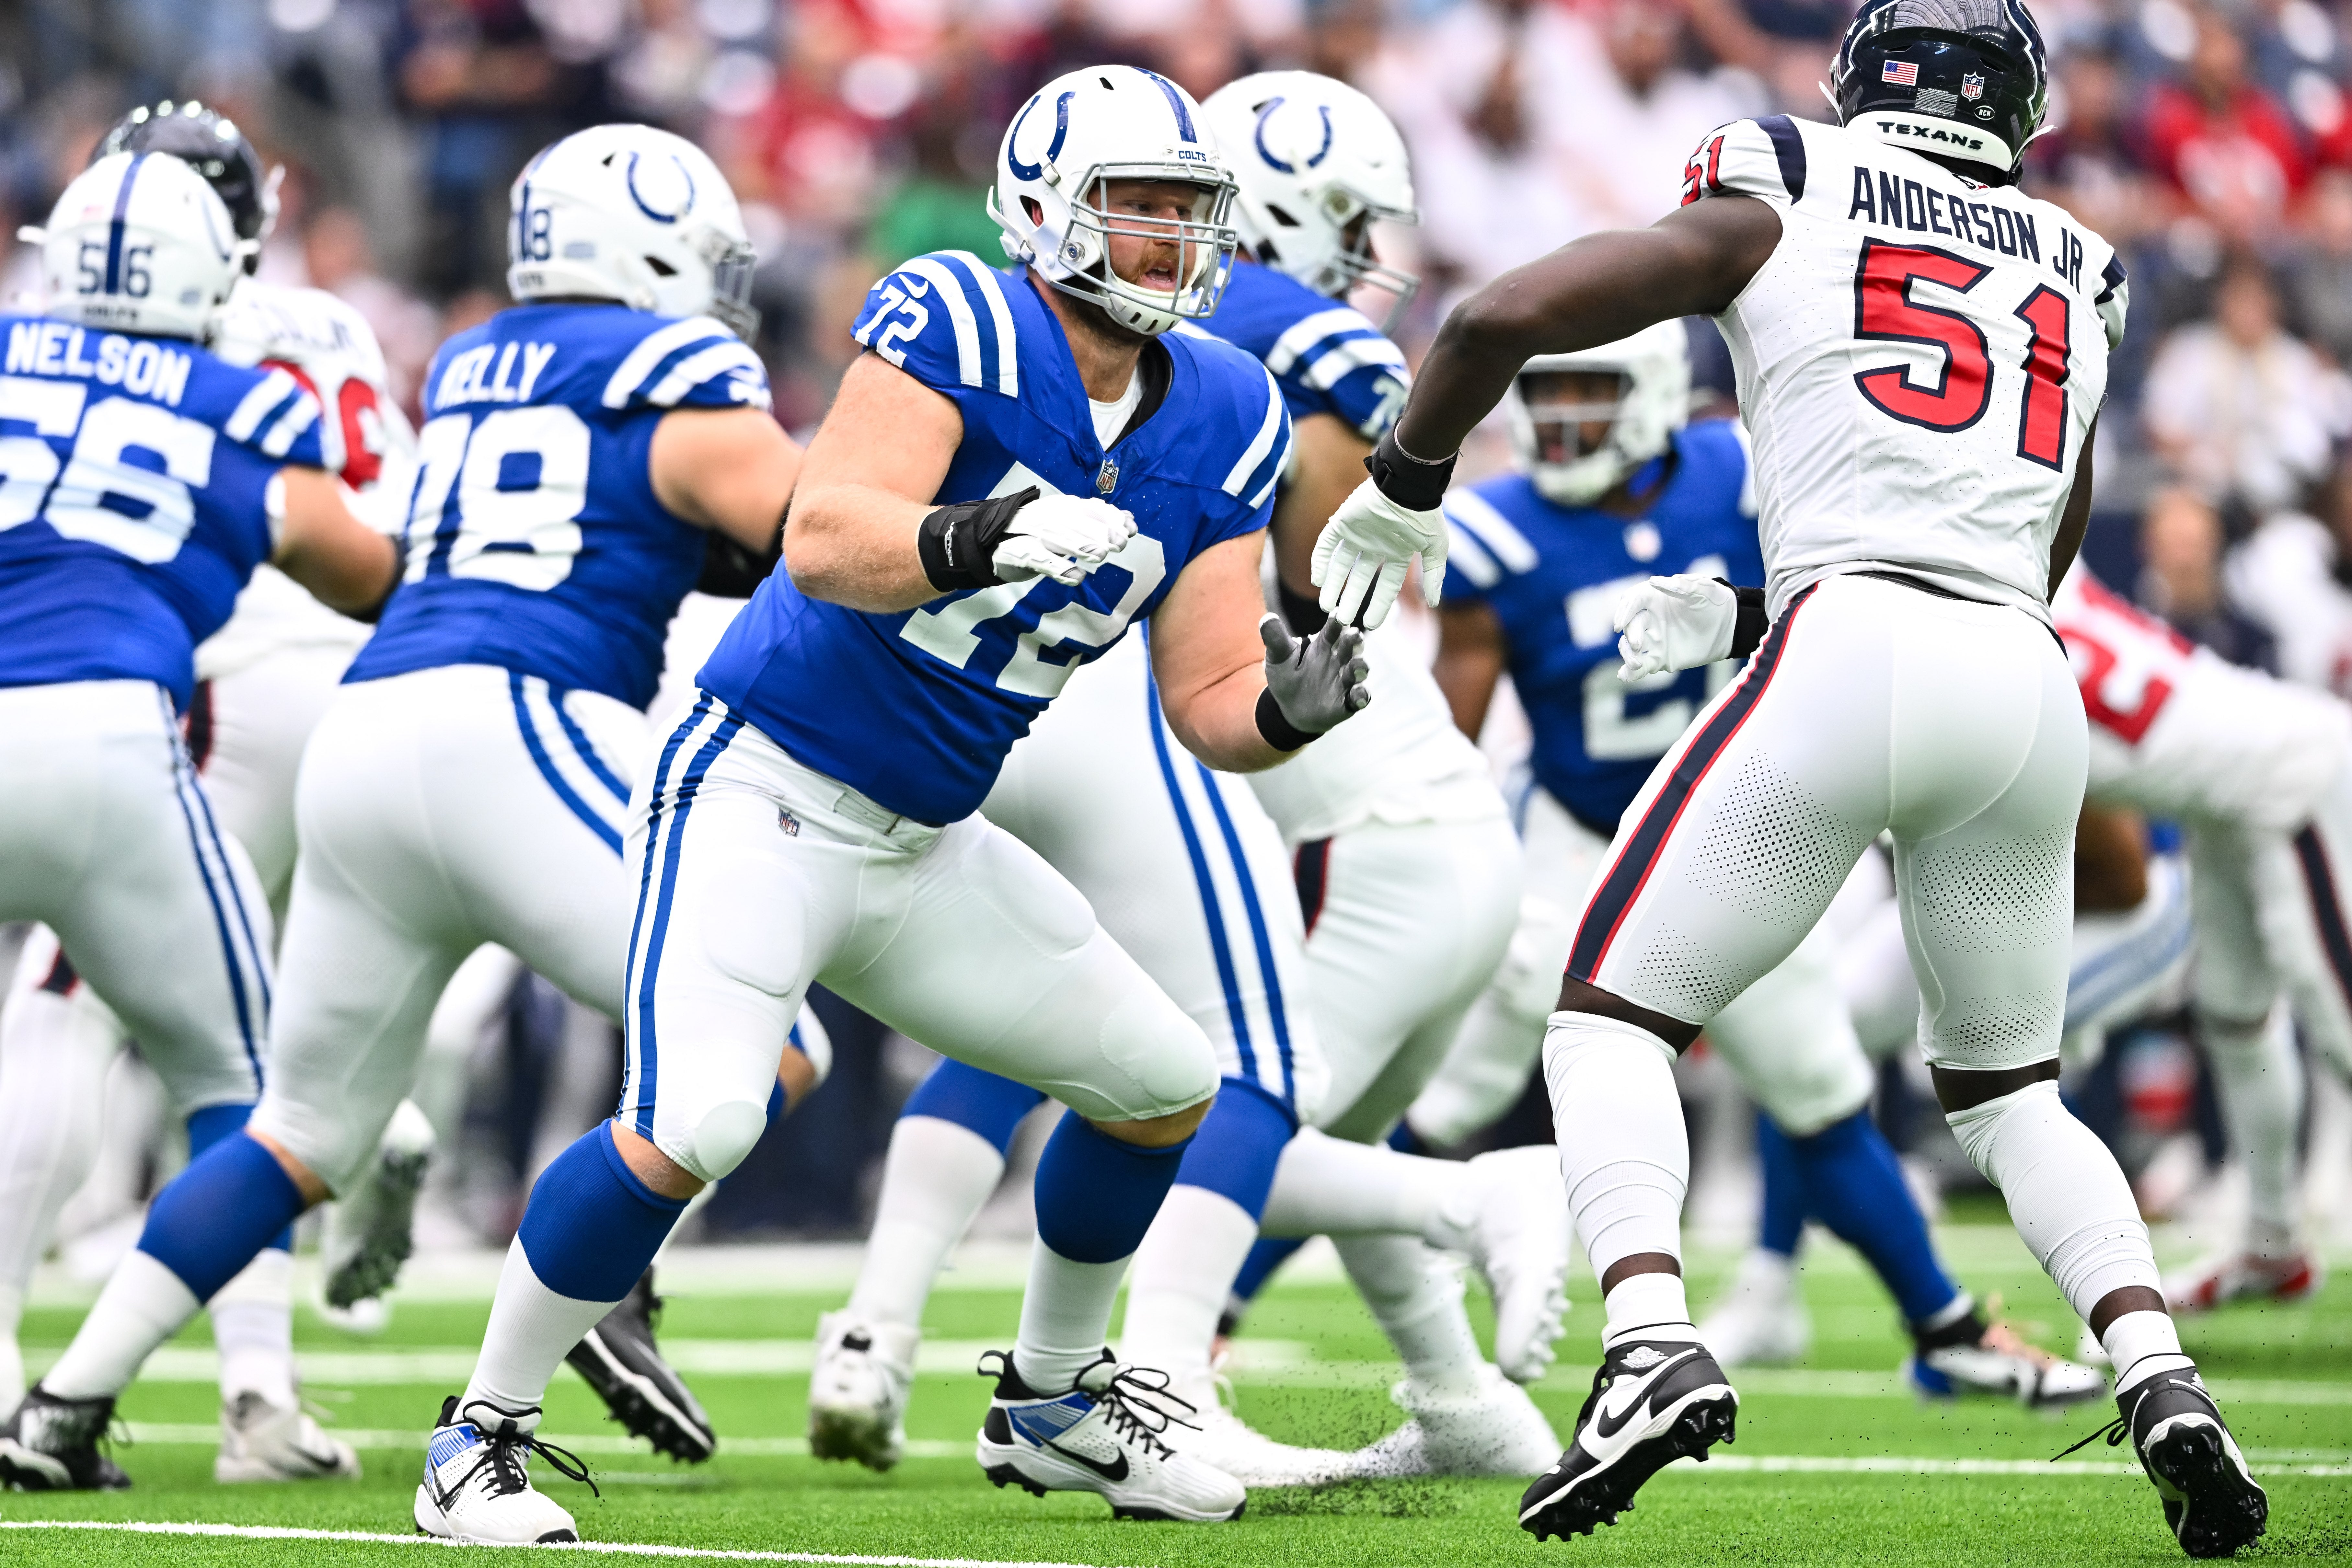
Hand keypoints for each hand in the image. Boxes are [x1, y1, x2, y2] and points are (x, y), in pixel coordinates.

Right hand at [993, 494, 1137, 585]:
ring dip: (1080, 546)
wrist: (988, 542)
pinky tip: (1075, 578)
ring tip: (1100, 556)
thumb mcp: (1065, 526)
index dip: (1110, 517)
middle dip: (1099, 531)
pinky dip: (1057, 568)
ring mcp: (1028, 533)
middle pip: (1074, 522)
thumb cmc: (1034, 536)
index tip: (1131, 527)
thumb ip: (1094, 521)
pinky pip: (1038, 560)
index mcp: (1057, 507)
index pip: (1086, 508)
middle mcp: (1044, 515)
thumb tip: (1128, 518)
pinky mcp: (1015, 553)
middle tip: (1121, 543)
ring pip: (1056, 537)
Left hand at [1259, 613, 1369, 742]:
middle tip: (1354, 634)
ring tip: (1357, 666)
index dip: (1335, 622)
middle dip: (1353, 640)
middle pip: (1350, 646)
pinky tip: (1358, 694)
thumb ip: (1276, 640)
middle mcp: (1338, 660)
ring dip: (1360, 667)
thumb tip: (1267, 618)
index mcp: (1322, 646)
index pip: (1331, 630)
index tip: (1337, 614)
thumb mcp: (1278, 659)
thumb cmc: (1287, 679)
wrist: (1291, 711)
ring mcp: (1345, 680)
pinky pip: (1360, 697)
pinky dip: (1361, 695)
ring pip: (1358, 670)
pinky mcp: (1348, 701)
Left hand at [1311, 478, 1446, 629]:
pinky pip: (1326, 544)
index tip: (1370, 624)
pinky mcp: (1342, 522)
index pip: (1386, 585)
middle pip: (1359, 579)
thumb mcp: (1437, 547)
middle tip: (1342, 621)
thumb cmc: (1424, 515)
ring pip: (1341, 565)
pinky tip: (1316, 579)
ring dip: (1332, 585)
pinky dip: (1320, 561)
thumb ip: (1434, 575)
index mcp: (1396, 552)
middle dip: (1351, 599)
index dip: (1378, 605)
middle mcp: (1375, 545)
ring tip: (1325, 606)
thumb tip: (1434, 604)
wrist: (1407, 484)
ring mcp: (1357, 534)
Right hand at [1613, 574, 1736, 681]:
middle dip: (1631, 635)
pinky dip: (1630, 672)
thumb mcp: (1704, 590)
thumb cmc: (1715, 602)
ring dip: (1627, 654)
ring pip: (1630, 646)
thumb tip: (1654, 580)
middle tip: (1638, 644)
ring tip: (1635, 664)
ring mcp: (1653, 639)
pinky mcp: (1659, 658)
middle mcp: (1649, 618)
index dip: (1623, 612)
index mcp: (1655, 598)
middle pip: (1630, 625)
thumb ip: (1682, 585)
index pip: (1632, 602)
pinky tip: (1624, 676)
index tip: (1619, 624)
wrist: (1730, 627)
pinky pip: (1641, 665)